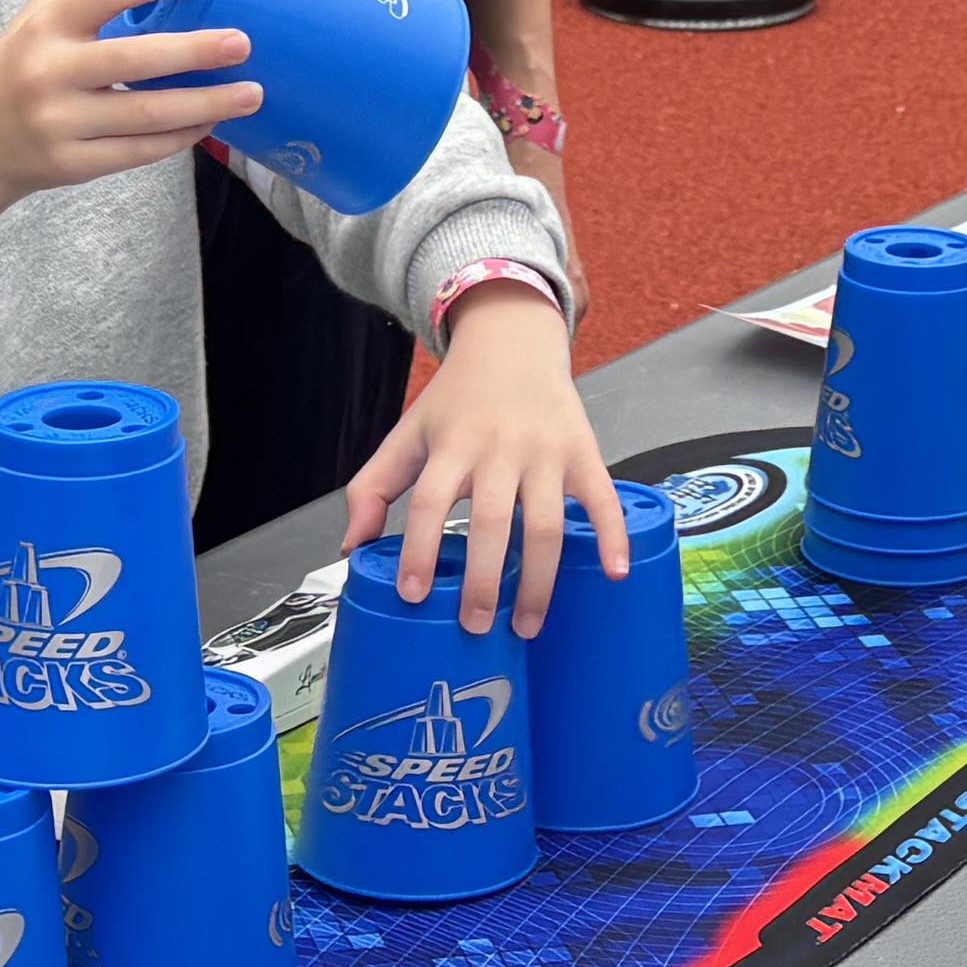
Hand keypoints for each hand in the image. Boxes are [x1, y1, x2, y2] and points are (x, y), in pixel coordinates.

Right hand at [0, 0, 263, 270]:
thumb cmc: (22, 63)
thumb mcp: (39, 9)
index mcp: (45, 25)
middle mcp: (49, 73)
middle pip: (133, 59)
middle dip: (195, 51)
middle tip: (244, 42)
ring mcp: (59, 123)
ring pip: (146, 114)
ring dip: (206, 103)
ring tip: (251, 92)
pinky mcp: (72, 165)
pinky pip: (139, 151)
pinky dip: (181, 137)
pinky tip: (211, 121)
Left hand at [348, 281, 621, 633]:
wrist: (512, 340)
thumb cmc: (457, 399)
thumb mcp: (408, 433)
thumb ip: (372, 487)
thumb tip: (352, 550)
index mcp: (451, 446)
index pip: (429, 502)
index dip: (418, 550)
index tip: (413, 595)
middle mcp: (499, 449)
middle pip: (490, 522)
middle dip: (483, 580)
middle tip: (475, 626)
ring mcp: (546, 451)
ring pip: (545, 523)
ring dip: (538, 580)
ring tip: (526, 625)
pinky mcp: (583, 452)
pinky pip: (602, 498)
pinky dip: (613, 536)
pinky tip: (614, 573)